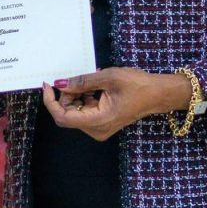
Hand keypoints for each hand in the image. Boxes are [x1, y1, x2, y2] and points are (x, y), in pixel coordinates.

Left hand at [42, 68, 191, 140]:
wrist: (158, 94)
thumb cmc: (138, 85)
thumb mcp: (108, 77)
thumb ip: (82, 81)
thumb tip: (60, 84)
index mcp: (98, 121)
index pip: (63, 117)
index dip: (51, 101)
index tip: (47, 84)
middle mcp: (97, 129)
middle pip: (68, 114)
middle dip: (67, 95)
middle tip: (77, 78)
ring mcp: (100, 127)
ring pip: (75, 111)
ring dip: (76, 95)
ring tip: (92, 80)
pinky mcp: (102, 122)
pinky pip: (85, 110)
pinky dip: (84, 97)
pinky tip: (95, 86)